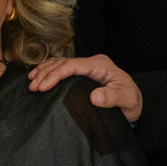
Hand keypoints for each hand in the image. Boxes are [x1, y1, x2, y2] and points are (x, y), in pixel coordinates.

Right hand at [25, 53, 141, 121]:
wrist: (135, 103)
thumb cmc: (131, 102)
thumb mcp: (126, 100)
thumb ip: (112, 98)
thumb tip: (94, 96)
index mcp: (101, 65)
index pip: (73, 65)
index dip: (56, 74)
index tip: (43, 86)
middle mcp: (92, 62)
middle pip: (63, 62)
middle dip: (46, 73)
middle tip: (33, 87)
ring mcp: (87, 66)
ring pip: (60, 63)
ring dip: (44, 71)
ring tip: (31, 82)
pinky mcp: (83, 72)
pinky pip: (62, 68)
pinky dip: (49, 71)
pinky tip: (38, 76)